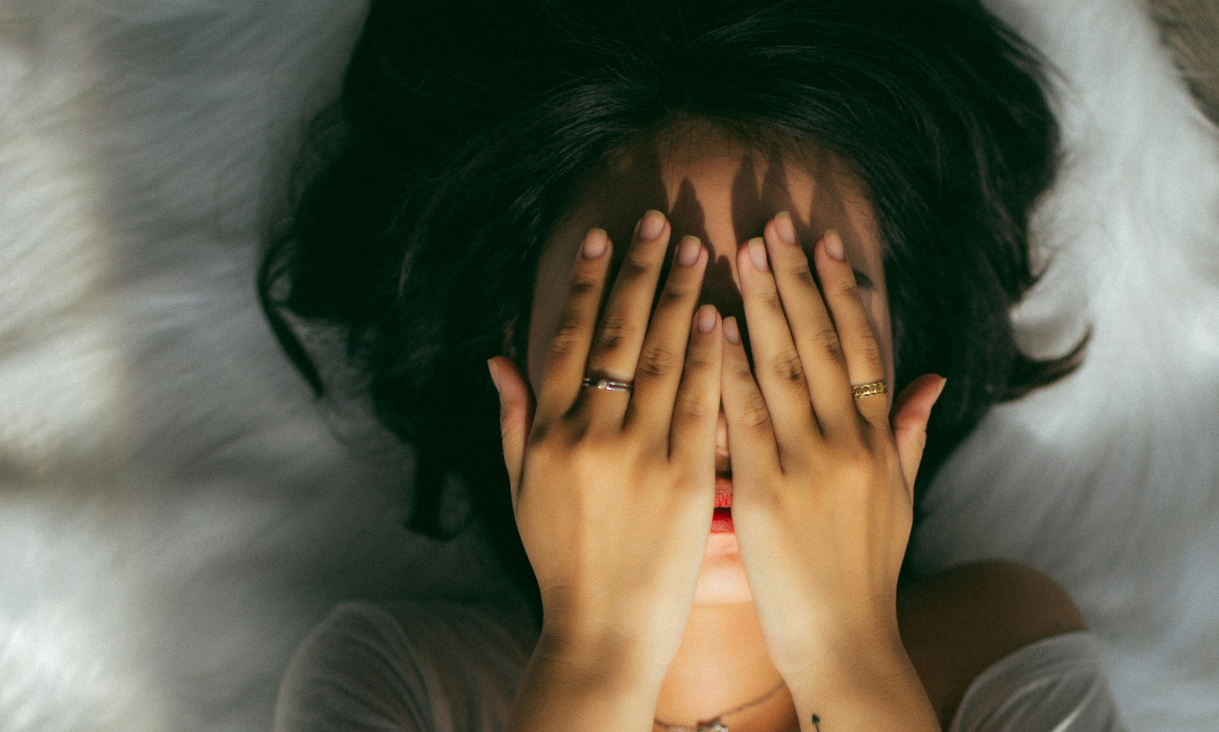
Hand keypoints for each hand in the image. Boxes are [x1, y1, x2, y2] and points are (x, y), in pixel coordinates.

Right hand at [489, 211, 720, 680]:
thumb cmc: (561, 561)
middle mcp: (589, 435)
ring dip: (682, 299)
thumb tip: (497, 357)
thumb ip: (513, 417)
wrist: (603, 629)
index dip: (590, 284)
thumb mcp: (522, 488)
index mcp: (548, 433)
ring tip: (699, 250)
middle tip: (661, 220)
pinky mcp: (685, 481)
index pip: (570, 338)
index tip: (608, 238)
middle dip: (641, 272)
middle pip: (619, 335)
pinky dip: (711, 359)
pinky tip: (722, 318)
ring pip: (664, 360)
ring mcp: (639, 456)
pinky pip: (700, 406)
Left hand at [720, 213, 946, 682]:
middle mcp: (851, 443)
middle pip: (823, 343)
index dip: (842, 292)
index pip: (863, 349)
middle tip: (772, 224)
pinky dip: (729, 368)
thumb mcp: (900, 500)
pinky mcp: (766, 493)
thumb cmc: (867, 577)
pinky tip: (711, 327)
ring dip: (760, 305)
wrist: (847, 643)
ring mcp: (810, 465)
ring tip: (740, 252)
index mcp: (880, 442)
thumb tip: (930, 378)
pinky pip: (745, 418)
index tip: (824, 244)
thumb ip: (909, 434)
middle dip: (795, 279)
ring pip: (784, 367)